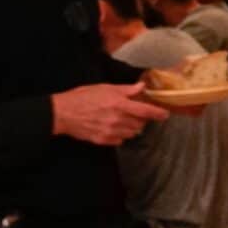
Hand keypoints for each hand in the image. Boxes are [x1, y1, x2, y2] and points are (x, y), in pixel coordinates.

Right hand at [51, 83, 168, 145]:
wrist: (63, 113)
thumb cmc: (83, 97)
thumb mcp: (105, 88)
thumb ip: (126, 90)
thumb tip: (141, 87)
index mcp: (120, 105)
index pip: (146, 111)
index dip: (158, 114)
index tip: (165, 114)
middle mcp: (118, 120)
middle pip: (141, 124)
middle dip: (142, 118)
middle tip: (136, 112)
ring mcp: (111, 132)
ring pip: (132, 133)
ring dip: (133, 127)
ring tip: (124, 119)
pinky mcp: (104, 140)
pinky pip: (121, 140)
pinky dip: (122, 134)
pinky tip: (114, 127)